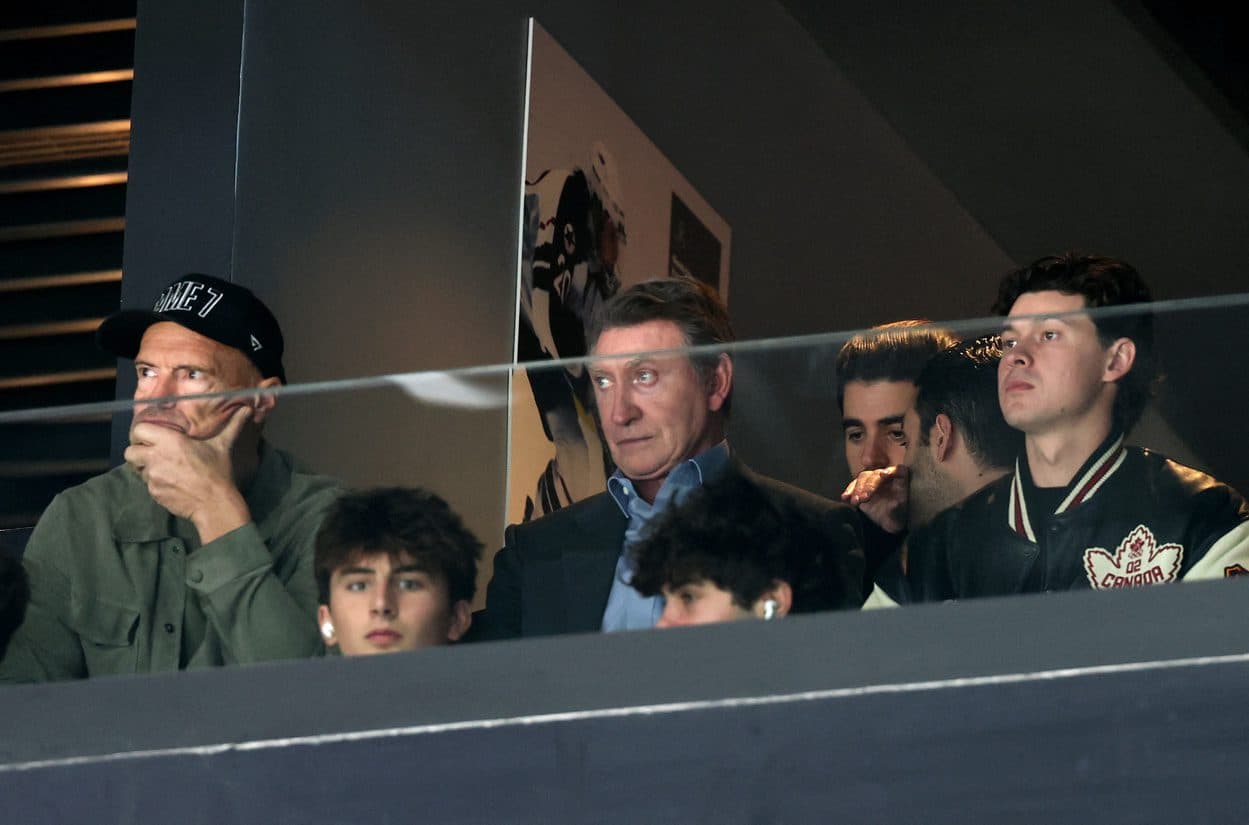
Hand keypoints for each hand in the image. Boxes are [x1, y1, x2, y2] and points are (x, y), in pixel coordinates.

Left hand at [124, 405, 253, 542]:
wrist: (214, 503)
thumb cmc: (218, 472)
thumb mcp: (223, 446)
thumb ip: (232, 426)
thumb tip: (247, 410)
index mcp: (170, 440)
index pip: (139, 430)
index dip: (141, 434)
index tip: (149, 437)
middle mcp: (156, 456)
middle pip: (130, 451)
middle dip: (137, 452)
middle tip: (150, 454)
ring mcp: (152, 476)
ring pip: (136, 469)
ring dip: (145, 468)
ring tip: (160, 469)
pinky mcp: (153, 492)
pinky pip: (147, 485)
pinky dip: (155, 483)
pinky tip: (170, 484)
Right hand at [841, 465, 909, 534]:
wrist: (888, 520)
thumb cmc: (898, 515)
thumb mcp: (900, 514)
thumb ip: (897, 508)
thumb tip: (895, 503)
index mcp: (900, 480)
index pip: (898, 470)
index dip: (891, 471)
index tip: (883, 475)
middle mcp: (886, 476)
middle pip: (876, 475)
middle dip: (869, 485)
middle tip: (866, 497)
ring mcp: (873, 480)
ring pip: (863, 478)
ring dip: (858, 488)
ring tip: (856, 501)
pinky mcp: (862, 487)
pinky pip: (854, 485)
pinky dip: (849, 491)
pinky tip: (845, 497)